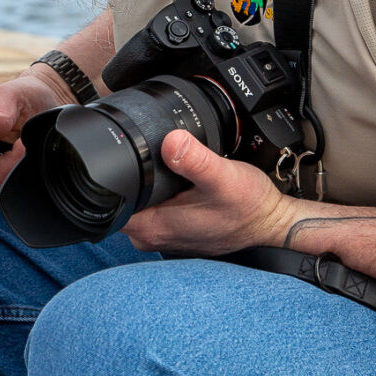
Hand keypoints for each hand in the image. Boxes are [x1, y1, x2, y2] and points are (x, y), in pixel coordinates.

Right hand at [0, 66, 71, 193]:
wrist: (44, 100)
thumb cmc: (23, 96)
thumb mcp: (11, 95)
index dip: (11, 162)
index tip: (25, 143)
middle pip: (3, 186)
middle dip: (23, 166)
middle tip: (34, 143)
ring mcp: (1, 176)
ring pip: (18, 188)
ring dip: (32, 169)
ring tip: (36, 146)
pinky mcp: (17, 179)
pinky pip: (29, 187)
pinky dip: (40, 173)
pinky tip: (41, 154)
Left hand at [123, 130, 302, 255]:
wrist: (270, 222)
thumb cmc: (249, 207)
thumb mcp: (223, 177)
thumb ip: (195, 160)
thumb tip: (171, 140)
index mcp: (152, 227)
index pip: (106, 205)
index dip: (105, 178)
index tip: (117, 155)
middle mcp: (151, 235)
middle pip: (117, 201)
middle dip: (127, 176)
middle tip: (146, 154)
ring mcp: (161, 234)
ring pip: (135, 203)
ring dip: (144, 184)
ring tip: (163, 166)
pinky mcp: (172, 229)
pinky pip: (152, 207)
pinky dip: (158, 192)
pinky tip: (173, 179)